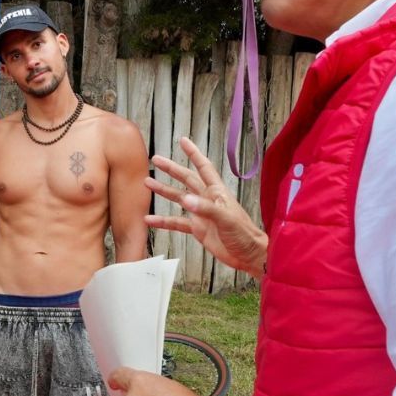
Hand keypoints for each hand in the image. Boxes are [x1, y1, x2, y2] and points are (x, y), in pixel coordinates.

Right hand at [144, 136, 268, 274]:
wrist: (247, 254)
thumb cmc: (244, 234)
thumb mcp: (227, 219)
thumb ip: (206, 208)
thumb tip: (185, 199)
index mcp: (217, 192)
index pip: (204, 167)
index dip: (194, 153)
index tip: (183, 141)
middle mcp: (207, 199)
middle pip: (187, 179)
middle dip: (172, 169)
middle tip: (156, 160)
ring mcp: (201, 213)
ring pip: (179, 198)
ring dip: (164, 191)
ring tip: (148, 183)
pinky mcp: (197, 229)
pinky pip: (177, 222)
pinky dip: (163, 221)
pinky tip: (150, 220)